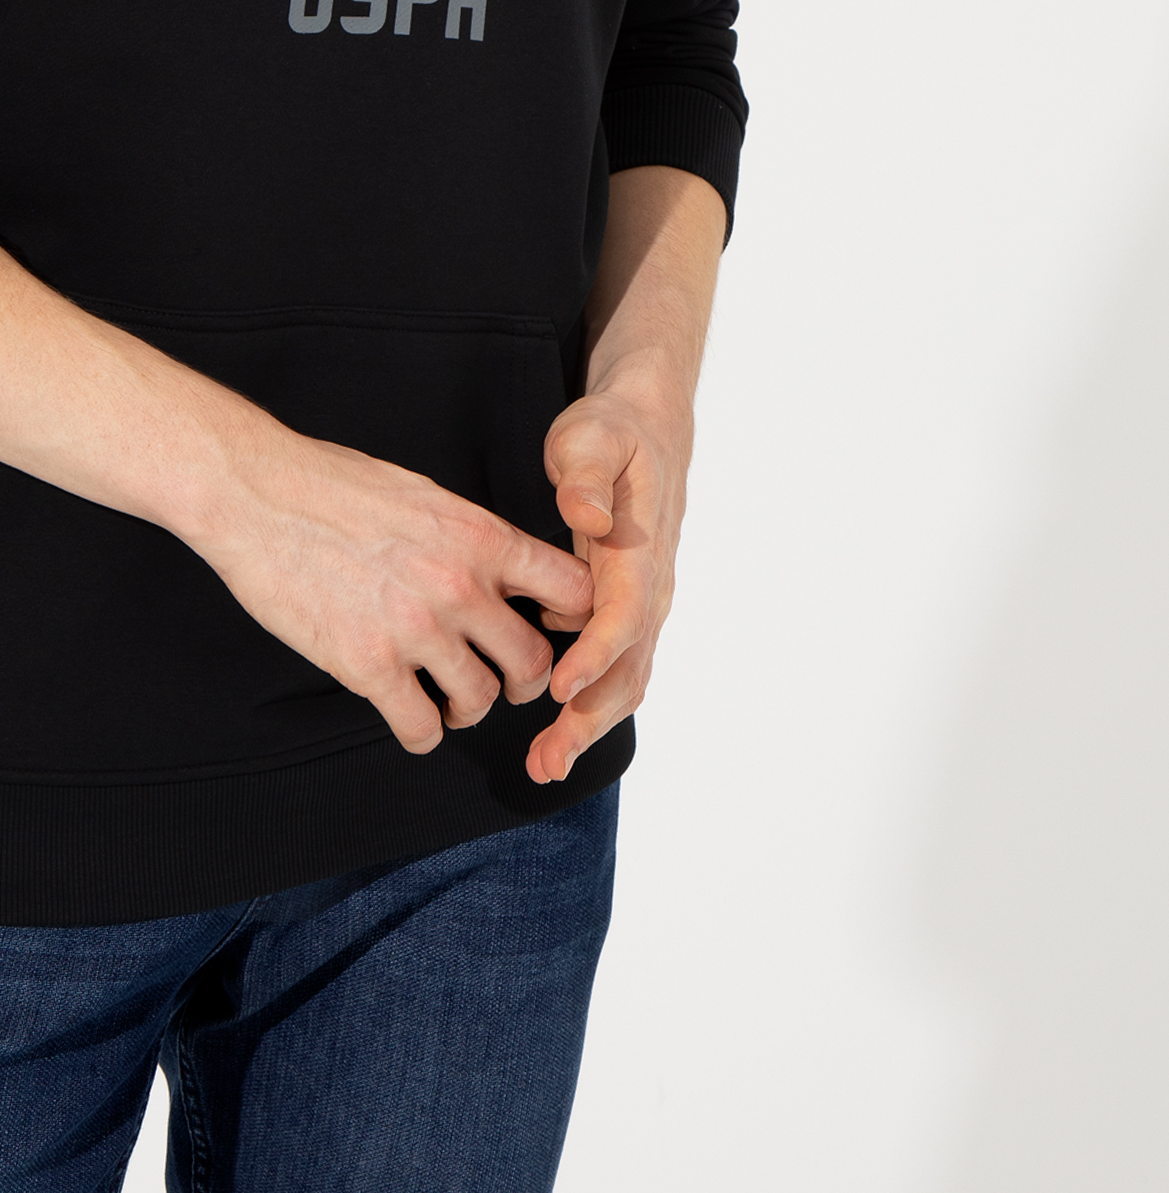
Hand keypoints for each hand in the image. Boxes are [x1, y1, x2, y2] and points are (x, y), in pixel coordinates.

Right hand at [195, 430, 594, 755]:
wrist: (256, 493)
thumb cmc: (331, 483)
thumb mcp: (422, 494)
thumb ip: (468, 536)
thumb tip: (500, 568)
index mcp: (478, 536)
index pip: (571, 590)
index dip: (572, 619)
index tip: (548, 628)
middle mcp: (459, 585)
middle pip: (534, 662)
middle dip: (521, 679)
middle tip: (496, 678)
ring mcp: (414, 629)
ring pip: (481, 701)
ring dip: (467, 709)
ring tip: (446, 700)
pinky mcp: (368, 666)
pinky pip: (422, 728)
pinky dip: (421, 732)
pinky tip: (407, 714)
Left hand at [527, 357, 694, 786]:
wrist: (647, 428)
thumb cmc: (613, 433)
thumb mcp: (593, 437)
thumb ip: (587, 474)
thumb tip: (587, 516)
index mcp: (641, 552)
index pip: (625, 614)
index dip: (594, 654)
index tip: (558, 687)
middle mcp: (649, 589)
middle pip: (628, 668)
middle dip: (588, 717)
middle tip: (544, 760)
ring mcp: (640, 604)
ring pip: (623, 678)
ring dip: (586, 723)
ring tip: (543, 764)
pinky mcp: (624, 609)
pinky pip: (612, 667)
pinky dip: (587, 702)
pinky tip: (549, 729)